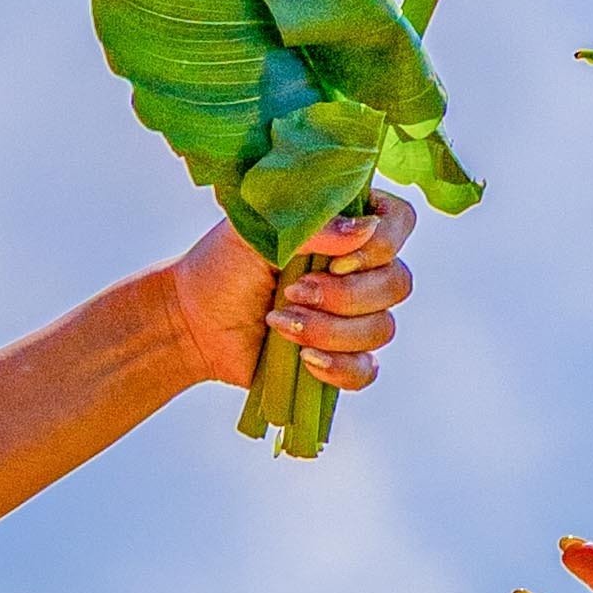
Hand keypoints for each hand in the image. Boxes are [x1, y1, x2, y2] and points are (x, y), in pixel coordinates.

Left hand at [172, 185, 417, 402]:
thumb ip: (315, 226)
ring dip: (330, 330)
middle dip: (345, 295)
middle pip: (398, 283)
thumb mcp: (260, 231)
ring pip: (382, 329)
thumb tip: (367, 229)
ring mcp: (354, 316)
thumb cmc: (223, 265)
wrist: (193, 321)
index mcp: (345, 227)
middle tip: (292, 292)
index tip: (336, 258)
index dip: (382, 244)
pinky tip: (304, 361)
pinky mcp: (342, 357)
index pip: (399, 222)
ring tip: (280, 322)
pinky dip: (339, 367)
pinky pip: (366, 370)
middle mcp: (358, 269)